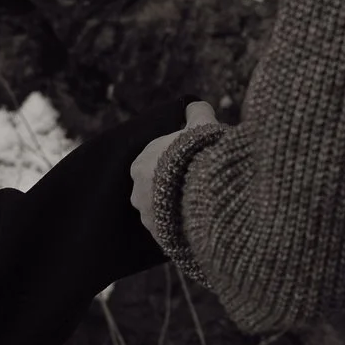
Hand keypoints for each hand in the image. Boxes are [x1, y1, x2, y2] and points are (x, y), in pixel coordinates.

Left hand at [131, 100, 221, 245]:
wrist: (207, 192)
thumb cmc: (200, 155)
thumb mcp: (201, 125)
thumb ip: (196, 112)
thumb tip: (194, 106)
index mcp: (140, 165)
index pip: (152, 164)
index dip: (173, 163)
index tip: (190, 164)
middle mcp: (137, 193)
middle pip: (155, 189)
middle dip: (172, 188)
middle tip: (197, 185)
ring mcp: (148, 218)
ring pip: (162, 212)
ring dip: (177, 209)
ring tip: (201, 206)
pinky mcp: (161, 238)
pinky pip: (171, 232)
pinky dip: (183, 228)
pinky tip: (200, 222)